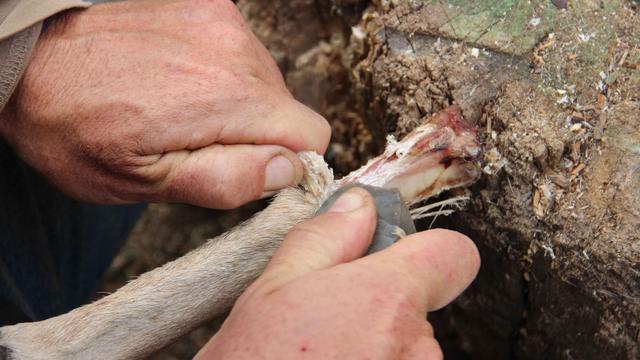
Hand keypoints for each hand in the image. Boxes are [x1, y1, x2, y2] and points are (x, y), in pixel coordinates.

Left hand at [0, 0, 329, 208]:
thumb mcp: (145, 182)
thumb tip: (288, 170)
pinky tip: (175, 77)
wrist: (29, 61)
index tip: (249, 168)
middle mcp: (234, 49)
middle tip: (195, 140)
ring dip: (234, 102)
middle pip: (287, 108)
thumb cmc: (76, 128)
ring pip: (265, 80)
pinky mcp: (207, 4)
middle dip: (254, 133)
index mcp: (227, 98)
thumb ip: (227, 180)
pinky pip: (240, 52)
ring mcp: (220, 19)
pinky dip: (219, 71)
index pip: (312, 135)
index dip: (289, 161)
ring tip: (178, 108)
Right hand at [198, 187, 479, 358]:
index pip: (452, 255)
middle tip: (330, 326)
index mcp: (387, 300)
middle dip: (382, 309)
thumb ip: (326, 239)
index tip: (396, 261)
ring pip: (410, 350)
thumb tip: (360, 206)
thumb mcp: (270, 292)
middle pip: (420, 307)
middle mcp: (417, 350)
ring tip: (326, 359)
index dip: (425, 251)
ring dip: (378, 350)